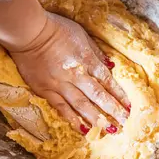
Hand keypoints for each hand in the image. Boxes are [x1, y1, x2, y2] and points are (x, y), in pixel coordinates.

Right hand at [4, 13, 129, 132]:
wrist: (28, 33)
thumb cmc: (55, 29)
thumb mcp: (81, 34)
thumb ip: (95, 52)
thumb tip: (110, 66)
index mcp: (86, 59)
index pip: (107, 80)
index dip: (119, 94)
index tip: (129, 106)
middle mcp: (76, 75)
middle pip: (98, 95)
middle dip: (113, 110)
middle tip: (125, 122)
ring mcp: (60, 84)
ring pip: (82, 105)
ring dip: (97, 119)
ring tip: (109, 130)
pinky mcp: (45, 90)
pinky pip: (61, 108)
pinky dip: (72, 119)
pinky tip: (82, 129)